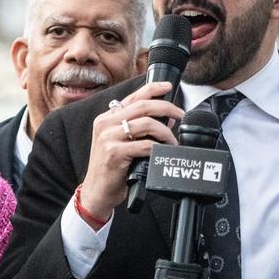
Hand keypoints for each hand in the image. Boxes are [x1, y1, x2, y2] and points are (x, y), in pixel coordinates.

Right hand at [80, 82, 183, 221]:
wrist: (97, 192)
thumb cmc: (112, 168)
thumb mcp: (122, 143)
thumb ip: (140, 128)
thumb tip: (167, 118)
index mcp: (107, 117)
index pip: (133, 96)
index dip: (153, 88)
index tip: (168, 86)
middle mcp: (105, 123)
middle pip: (143, 106)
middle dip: (166, 108)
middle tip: (181, 115)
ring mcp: (108, 137)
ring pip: (146, 124)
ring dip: (165, 132)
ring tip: (171, 142)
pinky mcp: (114, 153)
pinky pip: (144, 144)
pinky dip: (158, 148)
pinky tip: (162, 153)